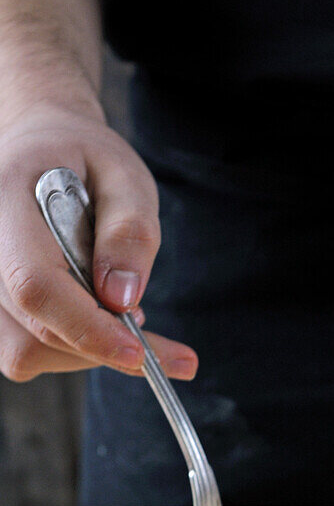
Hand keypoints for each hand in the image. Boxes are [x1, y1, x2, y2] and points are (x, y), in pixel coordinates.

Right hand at [0, 105, 197, 381]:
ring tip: (115, 308)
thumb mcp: (123, 177)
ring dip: (87, 348)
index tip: (138, 352)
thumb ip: (129, 232)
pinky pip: (26, 353)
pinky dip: (70, 349)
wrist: (40, 151)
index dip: (88, 328)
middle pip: (36, 330)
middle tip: (148, 328)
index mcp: (5, 206)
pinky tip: (92, 318)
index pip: (36, 285)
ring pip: (30, 352)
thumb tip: (122, 299)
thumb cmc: (82, 159)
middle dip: (102, 344)